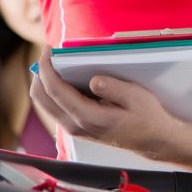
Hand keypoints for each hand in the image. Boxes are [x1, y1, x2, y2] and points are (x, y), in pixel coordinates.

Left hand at [28, 49, 176, 156]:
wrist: (151, 141)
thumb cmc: (145, 117)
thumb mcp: (137, 98)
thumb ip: (114, 88)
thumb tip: (94, 80)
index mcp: (88, 117)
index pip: (55, 90)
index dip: (47, 67)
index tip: (49, 49)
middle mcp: (75, 125)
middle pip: (41, 97)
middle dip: (40, 72)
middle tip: (50, 53)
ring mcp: (73, 128)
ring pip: (44, 103)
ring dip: (44, 81)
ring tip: (55, 62)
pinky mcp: (75, 126)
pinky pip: (53, 106)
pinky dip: (51, 90)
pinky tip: (64, 77)